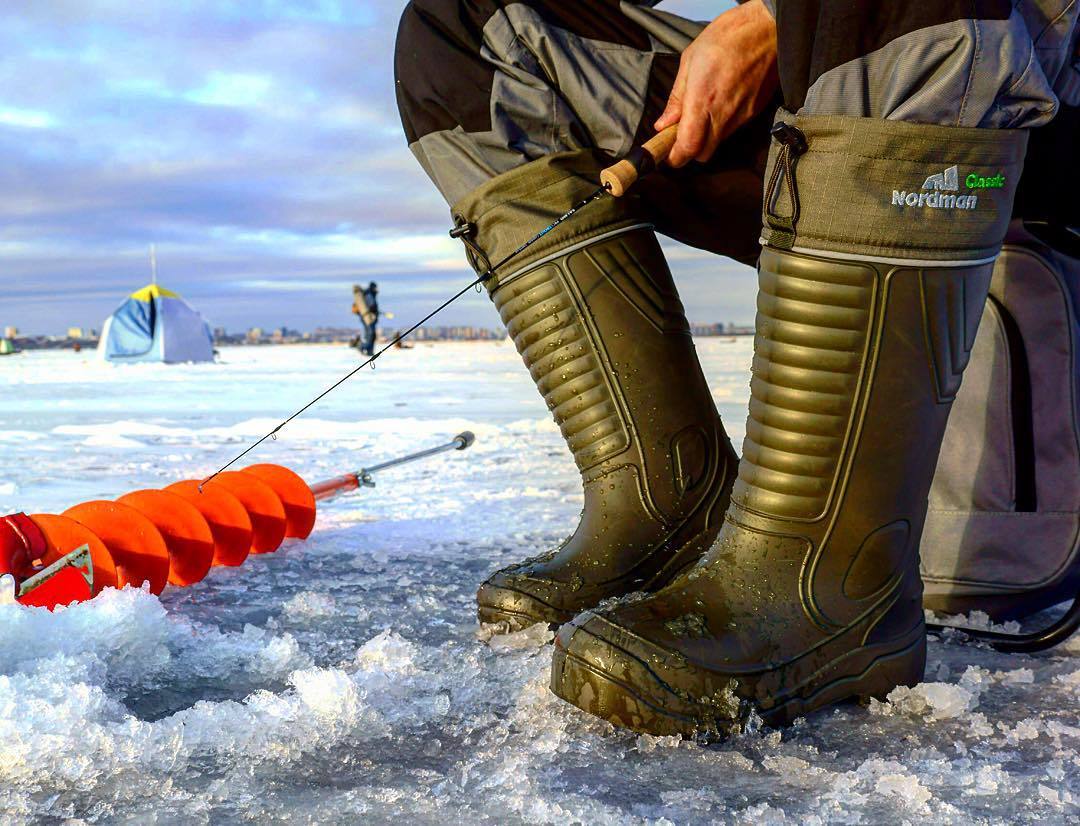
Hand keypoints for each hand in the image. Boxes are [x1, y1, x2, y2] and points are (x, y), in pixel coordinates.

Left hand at [655, 0, 777, 167]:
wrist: (768, 28)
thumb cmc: (727, 37)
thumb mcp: (690, 60)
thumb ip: (677, 98)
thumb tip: (664, 123)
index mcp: (702, 100)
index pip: (688, 147)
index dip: (676, 157)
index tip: (669, 154)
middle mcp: (723, 114)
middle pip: (703, 154)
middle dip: (691, 149)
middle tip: (683, 133)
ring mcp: (742, 116)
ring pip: (719, 141)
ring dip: (708, 135)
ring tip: (705, 110)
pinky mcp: (755, 112)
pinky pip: (734, 128)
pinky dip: (724, 123)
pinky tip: (722, 101)